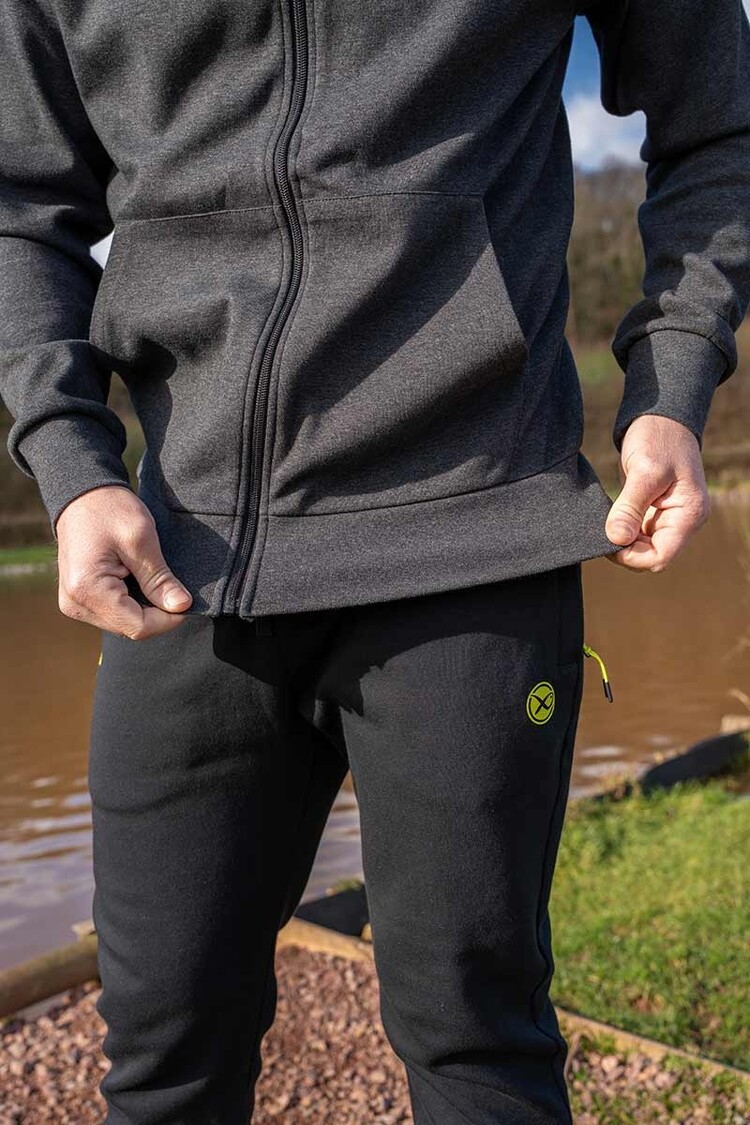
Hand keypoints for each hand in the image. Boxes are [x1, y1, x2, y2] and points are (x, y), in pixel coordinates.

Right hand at [55, 484, 192, 637]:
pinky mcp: (79, 600)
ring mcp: (74, 604)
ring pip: (124, 623)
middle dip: (157, 613)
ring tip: (149, 577)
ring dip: (145, 608)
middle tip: (171, 585)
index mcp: (87, 589)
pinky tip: (137, 580)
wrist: (81, 494)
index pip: (137, 626)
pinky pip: (114, 613)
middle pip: (130, 628)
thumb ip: (159, 578)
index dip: (167, 619)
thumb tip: (181, 607)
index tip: (185, 600)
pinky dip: (132, 602)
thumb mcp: (141, 539)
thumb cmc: (109, 509)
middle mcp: (75, 604)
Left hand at [604, 414, 710, 572]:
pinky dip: (622, 530)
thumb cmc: (659, 438)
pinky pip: (638, 533)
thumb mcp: (645, 471)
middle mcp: (682, 521)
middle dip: (625, 550)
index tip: (609, 540)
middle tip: (602, 530)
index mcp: (689, 515)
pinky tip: (609, 518)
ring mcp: (669, 518)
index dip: (632, 556)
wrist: (661, 417)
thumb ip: (630, 507)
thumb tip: (617, 539)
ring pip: (643, 547)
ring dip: (622, 541)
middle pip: (651, 556)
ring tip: (604, 522)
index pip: (660, 557)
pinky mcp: (655, 512)